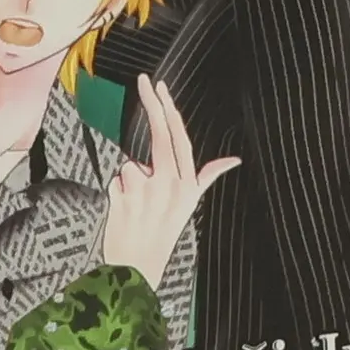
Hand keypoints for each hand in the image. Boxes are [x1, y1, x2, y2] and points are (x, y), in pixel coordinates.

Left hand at [100, 75, 238, 290]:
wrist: (136, 269)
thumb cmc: (163, 234)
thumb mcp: (190, 206)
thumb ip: (206, 178)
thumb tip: (233, 161)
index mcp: (186, 186)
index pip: (180, 139)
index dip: (170, 110)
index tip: (161, 88)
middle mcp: (169, 186)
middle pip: (160, 135)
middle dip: (152, 104)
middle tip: (144, 80)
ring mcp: (145, 192)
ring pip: (131, 165)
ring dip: (130, 179)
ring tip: (136, 204)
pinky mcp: (122, 198)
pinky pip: (116, 180)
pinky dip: (117, 192)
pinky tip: (124, 210)